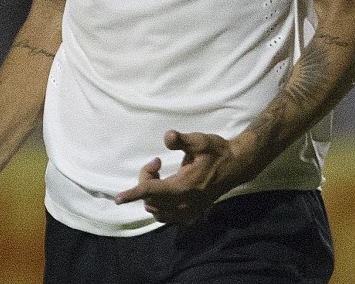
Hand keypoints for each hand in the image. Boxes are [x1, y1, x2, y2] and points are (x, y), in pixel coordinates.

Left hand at [114, 130, 254, 224]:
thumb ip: (182, 140)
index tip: (117, 199)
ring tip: (161, 176)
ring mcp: (188, 211)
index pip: (151, 191)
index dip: (133, 193)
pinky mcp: (192, 214)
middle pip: (151, 199)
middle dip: (146, 180)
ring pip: (157, 211)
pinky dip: (160, 207)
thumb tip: (167, 137)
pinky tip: (166, 192)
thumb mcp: (201, 141)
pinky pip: (167, 217)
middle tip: (157, 161)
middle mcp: (184, 203)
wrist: (236, 166)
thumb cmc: (217, 152)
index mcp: (183, 186)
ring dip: (151, 196)